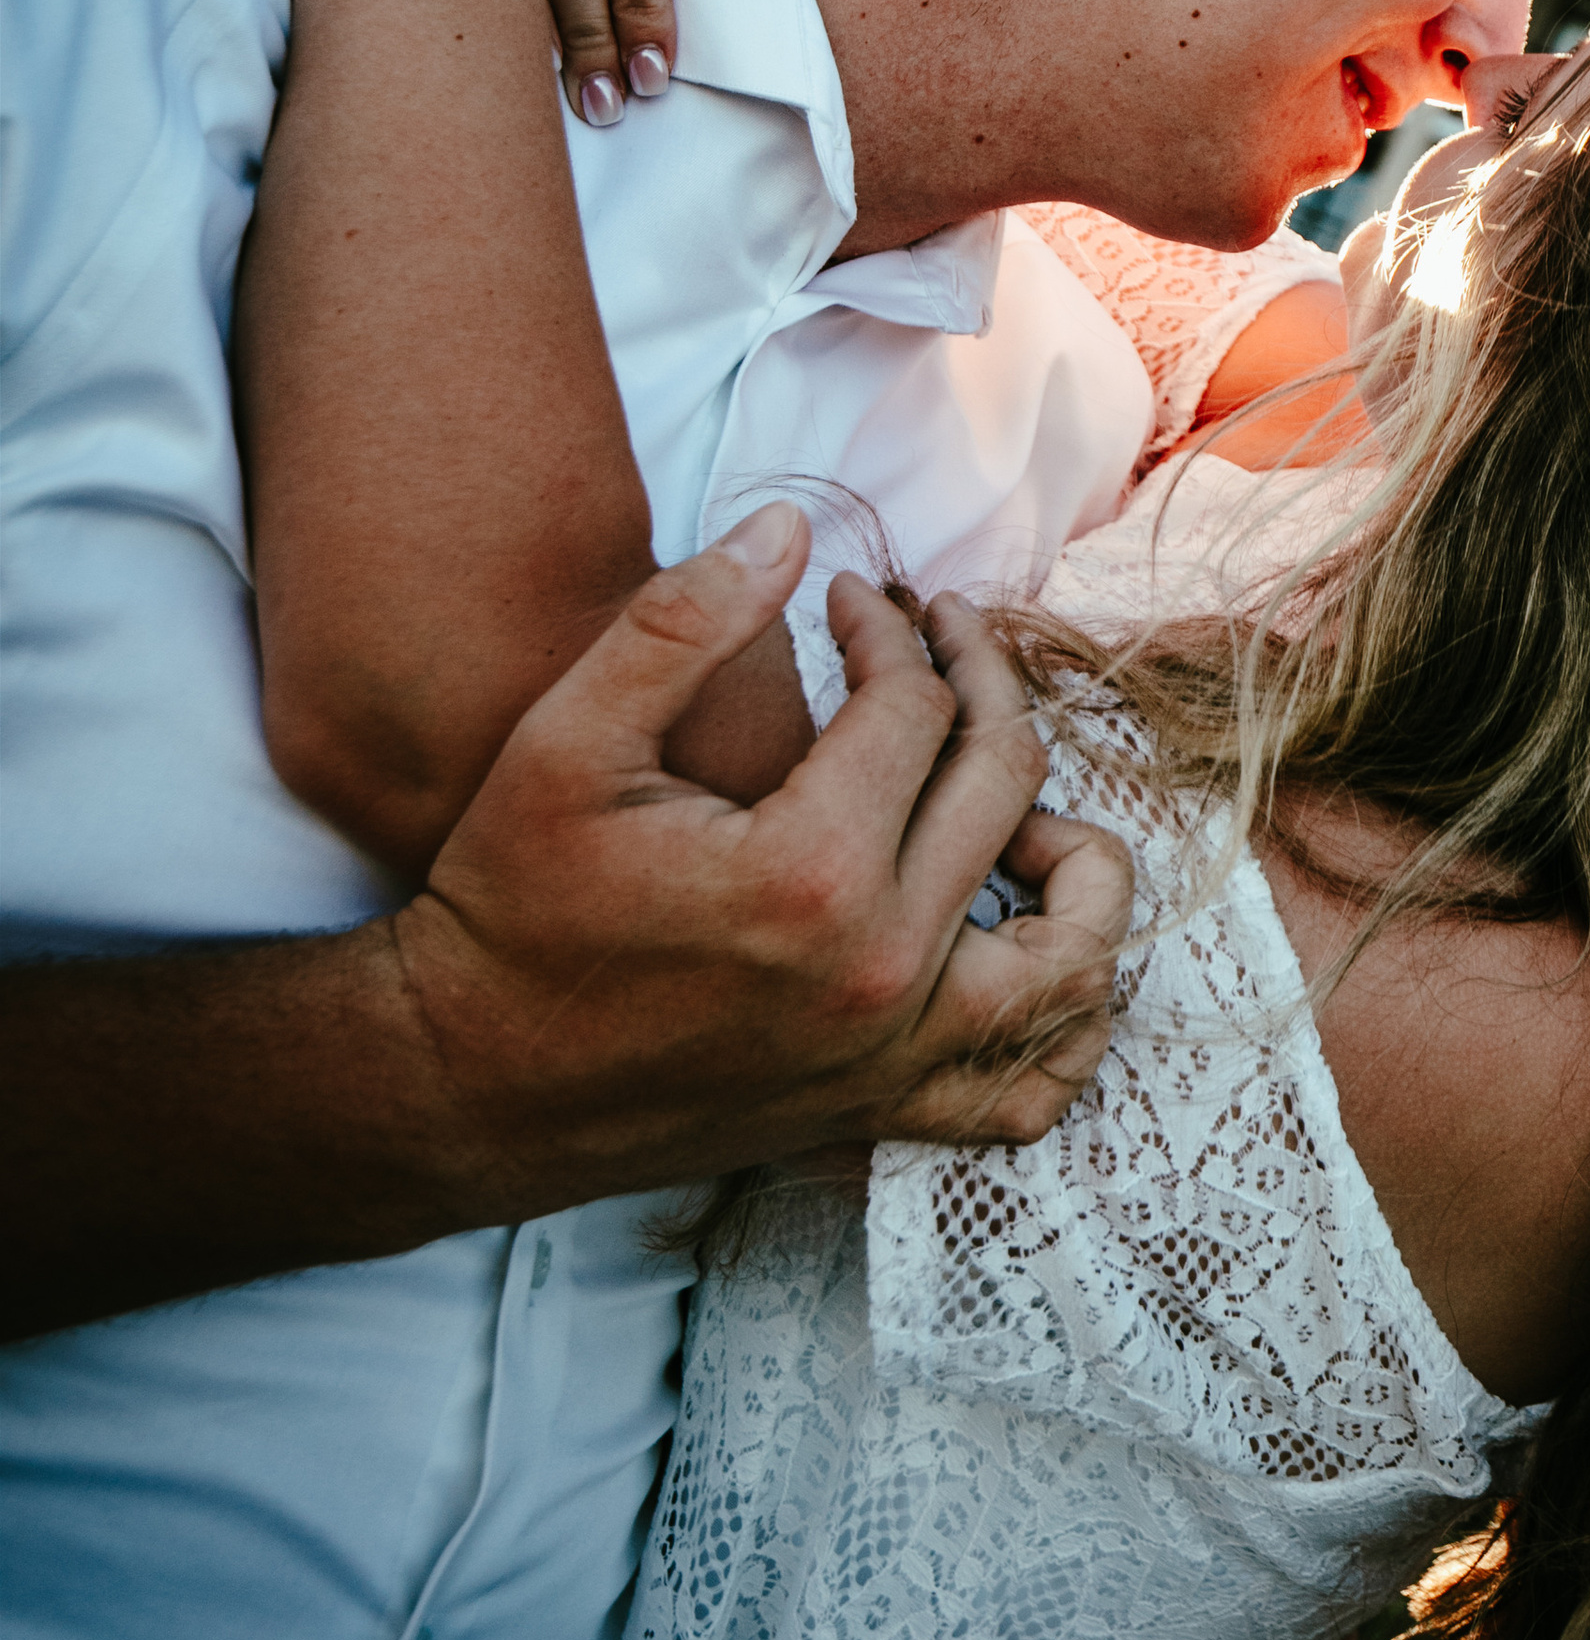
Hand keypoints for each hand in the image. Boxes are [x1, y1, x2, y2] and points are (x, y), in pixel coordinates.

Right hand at [394, 520, 1136, 1207]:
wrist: (465, 1080)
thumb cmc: (508, 904)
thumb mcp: (565, 741)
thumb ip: (682, 622)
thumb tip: (793, 528)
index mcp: (807, 871)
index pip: (915, 703)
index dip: (890, 627)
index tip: (849, 599)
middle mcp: (877, 970)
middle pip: (1004, 781)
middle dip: (979, 678)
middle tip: (935, 634)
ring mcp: (891, 1056)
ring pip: (1070, 949)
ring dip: (1074, 855)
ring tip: (1018, 798)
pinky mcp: (882, 1112)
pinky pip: (1030, 1090)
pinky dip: (1063, 1021)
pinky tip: (1026, 944)